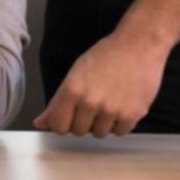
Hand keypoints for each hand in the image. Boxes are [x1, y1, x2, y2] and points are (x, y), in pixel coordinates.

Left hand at [33, 31, 166, 136]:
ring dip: (102, 123)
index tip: (68, 118)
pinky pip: (119, 132)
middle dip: (83, 121)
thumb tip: (40, 123)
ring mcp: (111, 110)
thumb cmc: (106, 55)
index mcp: (72, 90)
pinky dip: (120, 122)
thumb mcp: (76, 73)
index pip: (58, 125)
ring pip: (99, 133)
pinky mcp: (131, 115)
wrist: (138, 46)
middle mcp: (90, 102)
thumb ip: (58, 101)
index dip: (62, 123)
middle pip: (78, 131)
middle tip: (92, 104)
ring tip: (109, 101)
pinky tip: (122, 104)